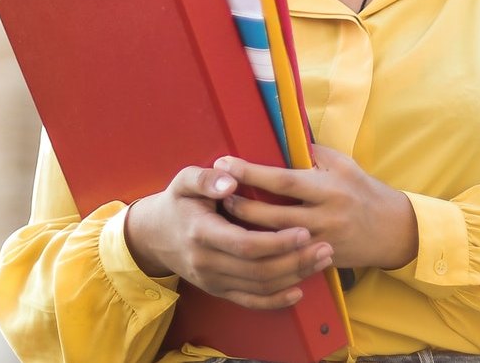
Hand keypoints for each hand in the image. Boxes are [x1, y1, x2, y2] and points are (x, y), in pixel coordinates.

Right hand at [123, 164, 334, 308]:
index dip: (277, 242)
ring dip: (294, 276)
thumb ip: (206, 178)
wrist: (154, 235)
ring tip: (321, 261)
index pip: (245, 244)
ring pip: (259, 286)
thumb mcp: (184, 181)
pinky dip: (276, 300)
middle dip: (295, 261)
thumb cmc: (178, 203)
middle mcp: (206, 262)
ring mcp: (212, 280)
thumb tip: (230, 179)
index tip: (304, 231)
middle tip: (325, 247)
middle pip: (258, 270)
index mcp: (201, 232)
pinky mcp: (218, 290)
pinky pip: (250, 301)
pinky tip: (298, 290)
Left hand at [216, 145, 418, 270]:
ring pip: (274, 240)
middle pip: (273, 215)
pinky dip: (263, 250)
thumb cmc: (364, 190)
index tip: (225, 163)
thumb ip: (312, 153)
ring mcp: (321, 242)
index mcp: (328, 188)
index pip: (283, 180)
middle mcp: (324, 216)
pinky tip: (244, 242)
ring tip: (223, 216)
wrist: (393, 230)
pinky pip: (286, 258)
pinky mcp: (320, 260)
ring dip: (246, 229)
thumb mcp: (343, 164)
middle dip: (240, 204)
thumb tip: (279, 137)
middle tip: (216, 193)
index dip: (251, 172)